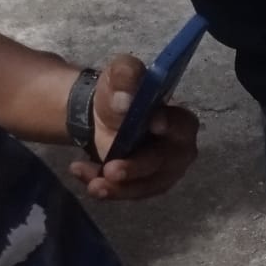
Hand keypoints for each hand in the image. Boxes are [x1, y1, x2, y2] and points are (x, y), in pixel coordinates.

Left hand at [69, 54, 199, 199]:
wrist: (102, 115)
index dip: (170, 127)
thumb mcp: (121, 73)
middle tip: (111, 171)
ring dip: (118, 188)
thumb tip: (125, 100)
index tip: (153, 125)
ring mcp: (164, 172)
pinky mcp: (146, 185)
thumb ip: (126, 76)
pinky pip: (129, 192)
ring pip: (145, 185)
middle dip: (137, 168)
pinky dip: (107, 188)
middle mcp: (179, 150)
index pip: (182, 126)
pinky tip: (83, 175)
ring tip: (92, 184)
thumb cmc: (121, 93)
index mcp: (180, 121)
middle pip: (163, 163)